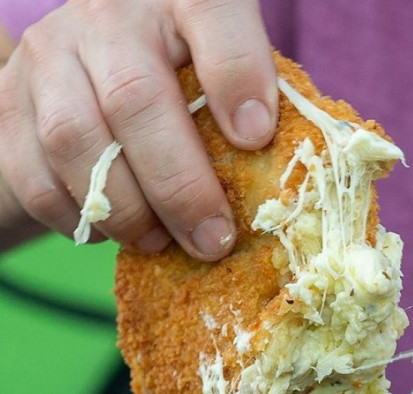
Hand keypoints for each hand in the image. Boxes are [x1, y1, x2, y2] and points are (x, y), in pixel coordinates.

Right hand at [0, 0, 278, 257]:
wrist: (91, 58)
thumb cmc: (181, 72)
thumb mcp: (219, 70)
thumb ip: (245, 107)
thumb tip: (277, 189)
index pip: (211, 14)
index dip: (237, 76)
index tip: (256, 138)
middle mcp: (108, 16)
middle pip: (136, 100)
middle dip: (181, 187)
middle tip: (213, 239)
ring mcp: (50, 54)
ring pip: (76, 141)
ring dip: (127, 211)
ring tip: (163, 242)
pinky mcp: (8, 101)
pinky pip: (34, 174)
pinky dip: (79, 215)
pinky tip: (114, 228)